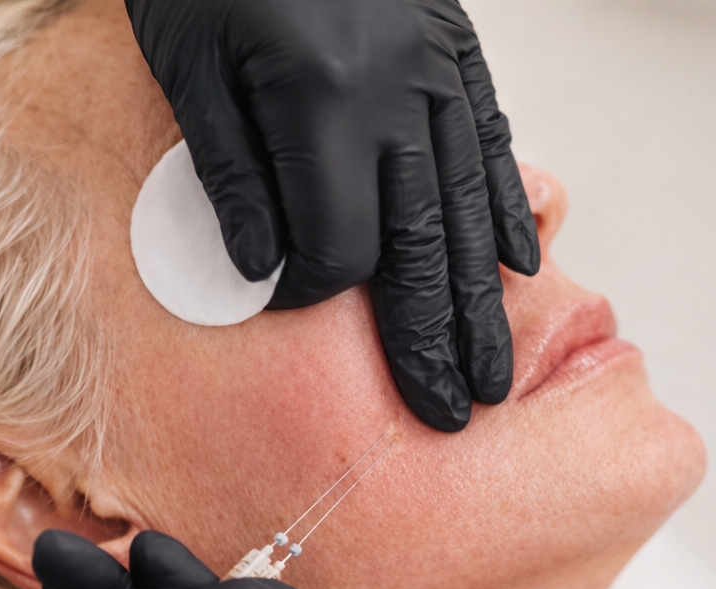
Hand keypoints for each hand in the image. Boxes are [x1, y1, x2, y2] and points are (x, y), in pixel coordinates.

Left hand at [127, 0, 539, 431]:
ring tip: (494, 373)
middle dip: (432, 338)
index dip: (314, 292)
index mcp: (321, 99)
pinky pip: (491, 144)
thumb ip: (231, 175)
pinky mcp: (457, 49)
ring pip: (469, 207)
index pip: (336, 243)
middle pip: (421, 245)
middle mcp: (398, 92)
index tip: (290, 308)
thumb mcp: (191, 68)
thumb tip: (264, 276)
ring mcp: (439, 69)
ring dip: (483, 299)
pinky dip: (508, 211)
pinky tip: (523, 265)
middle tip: (450, 413)